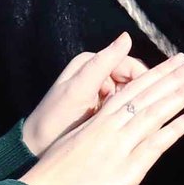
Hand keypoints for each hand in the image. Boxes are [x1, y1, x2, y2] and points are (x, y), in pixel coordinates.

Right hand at [21, 53, 183, 184]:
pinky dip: (174, 129)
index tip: (174, 63)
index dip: (155, 75)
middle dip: (173, 77)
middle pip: (146, 96)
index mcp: (96, 121)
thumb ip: (93, 134)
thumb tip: (108, 131)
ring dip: (179, 95)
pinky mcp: (126, 170)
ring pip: (154, 113)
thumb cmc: (49, 177)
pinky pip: (154, 144)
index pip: (131, 91)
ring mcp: (119, 147)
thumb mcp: (71, 145)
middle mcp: (109, 128)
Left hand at [22, 32, 146, 153]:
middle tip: (128, 116)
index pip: (131, 65)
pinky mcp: (100, 107)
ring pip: (130, 95)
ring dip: (130, 107)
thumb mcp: (79, 89)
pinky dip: (123, 115)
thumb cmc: (55, 119)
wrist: (37, 148)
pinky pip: (122, 107)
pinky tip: (118, 125)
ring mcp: (99, 91)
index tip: (145, 101)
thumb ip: (102, 63)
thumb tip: (126, 36)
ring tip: (119, 122)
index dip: (142, 81)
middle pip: (133, 80)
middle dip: (135, 96)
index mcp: (91, 63)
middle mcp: (97, 73)